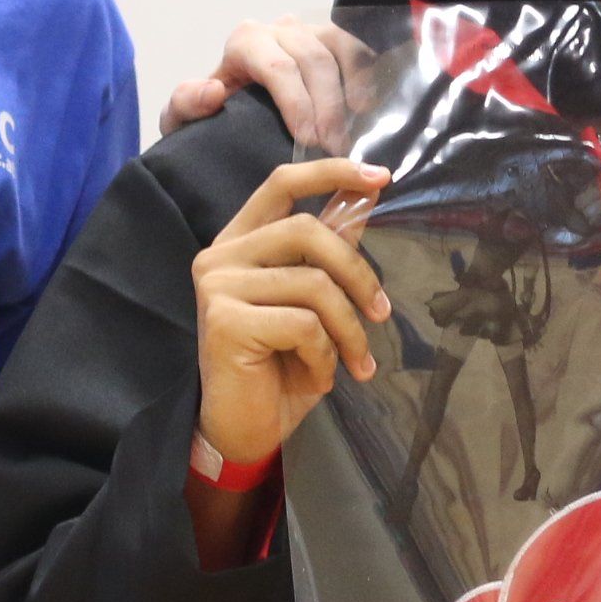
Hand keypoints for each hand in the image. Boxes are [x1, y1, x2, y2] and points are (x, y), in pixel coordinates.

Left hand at [164, 17, 368, 152]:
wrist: (230, 113)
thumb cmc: (212, 116)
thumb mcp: (184, 118)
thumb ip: (186, 105)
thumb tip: (213, 92)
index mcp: (245, 41)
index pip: (277, 67)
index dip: (296, 104)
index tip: (307, 141)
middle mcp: (280, 29)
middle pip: (313, 59)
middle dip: (327, 107)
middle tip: (333, 149)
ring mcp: (310, 31)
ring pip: (338, 49)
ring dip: (348, 92)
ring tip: (349, 134)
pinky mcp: (334, 40)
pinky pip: (357, 46)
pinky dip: (364, 75)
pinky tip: (363, 109)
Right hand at [192, 157, 392, 470]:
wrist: (245, 429)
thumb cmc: (280, 365)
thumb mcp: (313, 301)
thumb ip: (331, 248)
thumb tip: (368, 193)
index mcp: (241, 241)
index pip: (281, 183)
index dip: (330, 172)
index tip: (380, 176)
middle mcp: (220, 255)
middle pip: (307, 231)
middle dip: (358, 273)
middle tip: (383, 313)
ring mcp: (217, 286)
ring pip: (313, 284)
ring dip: (349, 329)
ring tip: (356, 361)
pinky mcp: (224, 321)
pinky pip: (303, 324)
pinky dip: (326, 354)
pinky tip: (320, 377)